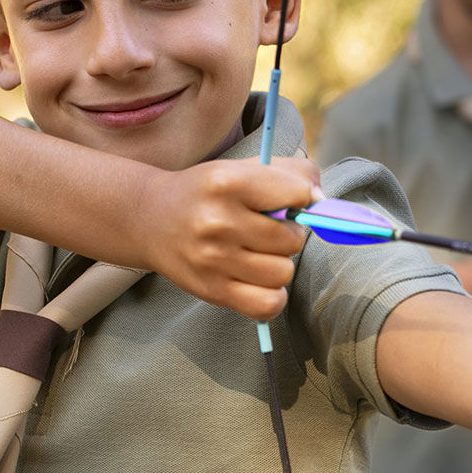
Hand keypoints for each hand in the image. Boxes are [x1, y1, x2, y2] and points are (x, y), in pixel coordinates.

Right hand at [137, 156, 321, 320]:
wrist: (150, 219)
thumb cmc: (207, 192)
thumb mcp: (242, 167)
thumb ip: (292, 172)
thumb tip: (321, 201)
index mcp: (228, 182)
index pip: (297, 193)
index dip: (300, 197)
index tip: (285, 199)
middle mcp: (219, 221)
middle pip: (293, 238)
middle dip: (289, 233)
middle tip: (267, 229)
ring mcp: (214, 260)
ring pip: (283, 272)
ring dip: (278, 264)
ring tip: (258, 253)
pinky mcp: (212, 291)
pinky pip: (267, 305)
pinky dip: (272, 296)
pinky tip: (260, 281)